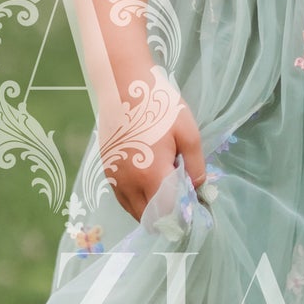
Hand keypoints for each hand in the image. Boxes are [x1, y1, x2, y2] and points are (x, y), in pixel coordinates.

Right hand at [103, 100, 206, 222]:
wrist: (124, 85)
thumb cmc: (159, 106)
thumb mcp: (188, 132)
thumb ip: (195, 165)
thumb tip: (196, 188)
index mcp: (151, 176)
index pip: (168, 213)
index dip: (183, 214)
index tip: (193, 205)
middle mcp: (129, 185)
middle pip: (149, 218)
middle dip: (167, 214)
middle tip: (180, 196)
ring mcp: (115, 179)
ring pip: (134, 210)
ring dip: (150, 209)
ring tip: (165, 187)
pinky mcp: (107, 171)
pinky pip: (123, 198)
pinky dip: (136, 199)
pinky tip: (148, 181)